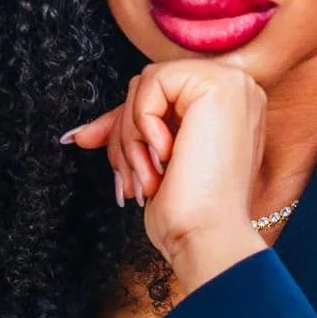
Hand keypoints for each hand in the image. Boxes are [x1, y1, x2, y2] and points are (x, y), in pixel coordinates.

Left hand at [59, 59, 264, 260]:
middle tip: (130, 178)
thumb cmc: (189, 214)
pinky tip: (166, 155)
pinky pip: (153, 82)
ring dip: (131, 136)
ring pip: (145, 84)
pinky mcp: (218, 84)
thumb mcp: (154, 163)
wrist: (207, 235)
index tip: (86, 140)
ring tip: (148, 176)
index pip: (160, 97)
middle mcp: (237, 89)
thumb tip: (80, 133)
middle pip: (149, 88)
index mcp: (228, 107)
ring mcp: (232, 84)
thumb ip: (129, 133)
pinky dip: (144, 122)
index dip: (124, 121)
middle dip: (124, 134)